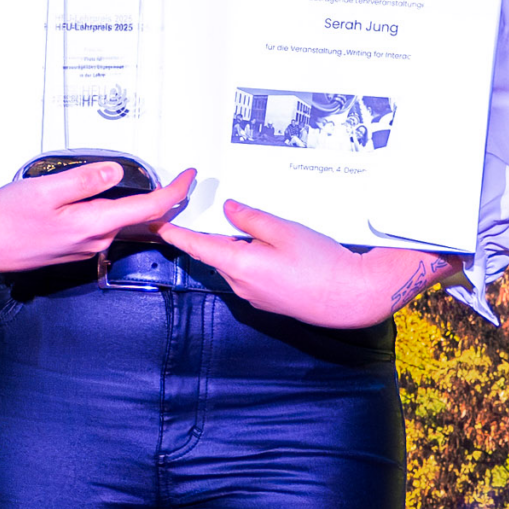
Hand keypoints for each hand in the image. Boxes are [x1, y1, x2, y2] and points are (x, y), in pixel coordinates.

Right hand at [0, 163, 197, 273]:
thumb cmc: (6, 218)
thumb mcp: (45, 190)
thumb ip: (84, 180)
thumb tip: (116, 172)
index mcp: (93, 224)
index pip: (149, 209)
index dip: (175, 192)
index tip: (188, 176)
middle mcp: (96, 241)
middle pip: (140, 218)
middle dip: (161, 198)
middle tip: (177, 177)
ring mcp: (86, 247)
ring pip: (120, 222)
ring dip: (134, 206)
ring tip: (145, 186)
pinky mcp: (75, 248)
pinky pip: (103, 228)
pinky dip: (113, 214)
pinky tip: (105, 203)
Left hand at [158, 198, 451, 327]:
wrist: (353, 297)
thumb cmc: (322, 264)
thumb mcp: (284, 230)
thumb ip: (250, 218)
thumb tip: (227, 209)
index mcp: (239, 265)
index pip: (196, 246)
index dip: (174, 233)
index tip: (155, 222)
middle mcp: (241, 285)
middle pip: (215, 254)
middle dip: (212, 233)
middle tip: (213, 210)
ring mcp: (254, 296)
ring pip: (234, 264)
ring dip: (236, 246)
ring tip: (255, 227)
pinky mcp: (269, 300)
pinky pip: (250, 274)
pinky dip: (252, 258)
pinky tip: (273, 248)